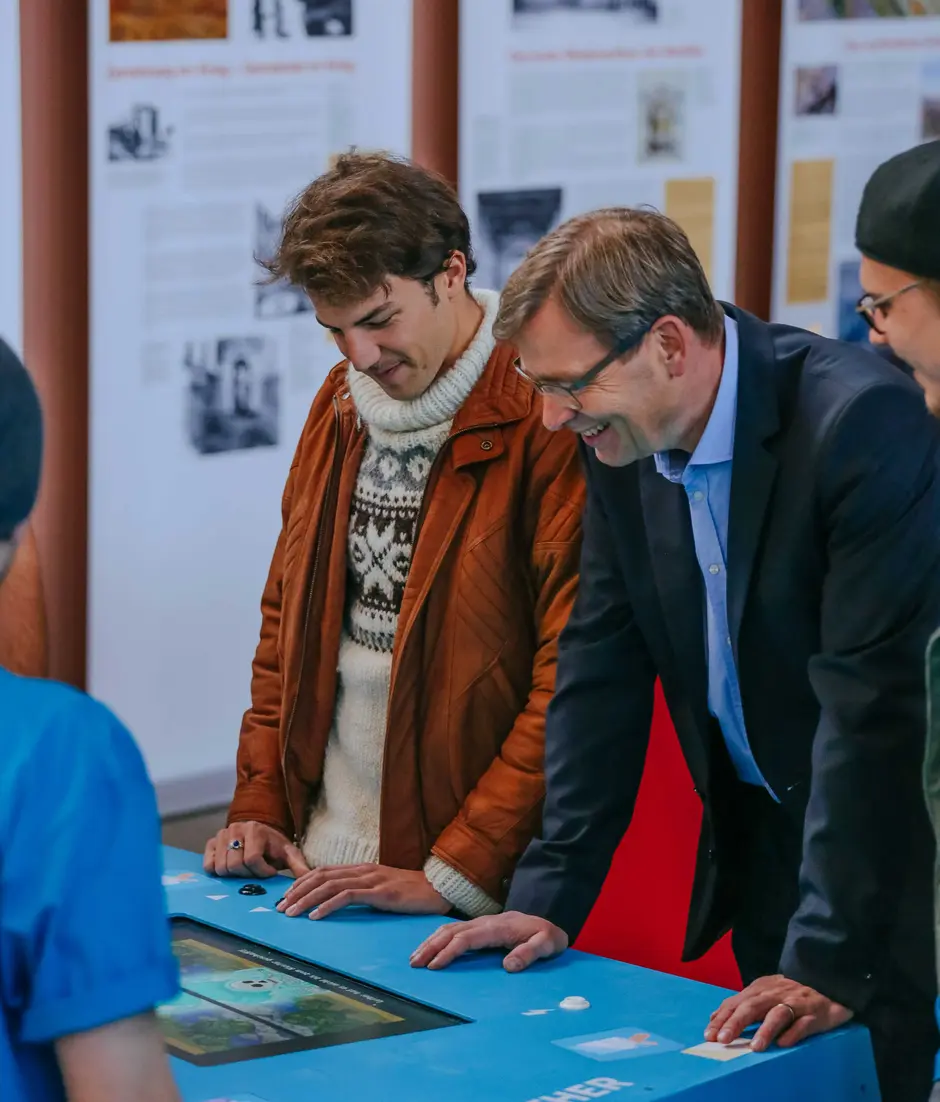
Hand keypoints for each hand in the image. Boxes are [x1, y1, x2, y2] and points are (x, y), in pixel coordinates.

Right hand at [203, 822, 309, 879]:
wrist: (259, 833)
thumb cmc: (274, 846)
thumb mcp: (289, 853)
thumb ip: (299, 865)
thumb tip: (310, 879)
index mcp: (255, 830)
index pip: (251, 859)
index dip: (261, 872)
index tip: (270, 872)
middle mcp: (235, 829)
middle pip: (235, 865)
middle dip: (248, 875)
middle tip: (256, 873)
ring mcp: (221, 835)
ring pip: (221, 868)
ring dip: (234, 875)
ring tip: (246, 870)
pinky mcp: (210, 844)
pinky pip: (208, 866)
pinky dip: (218, 872)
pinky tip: (232, 869)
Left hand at [277, 865, 452, 918]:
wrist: (439, 889)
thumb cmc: (412, 892)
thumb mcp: (382, 889)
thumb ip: (362, 890)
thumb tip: (339, 901)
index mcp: (362, 868)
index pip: (323, 871)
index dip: (301, 883)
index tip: (285, 897)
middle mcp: (363, 870)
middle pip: (321, 876)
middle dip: (297, 892)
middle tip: (280, 908)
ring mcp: (372, 880)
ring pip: (330, 885)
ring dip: (306, 900)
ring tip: (291, 913)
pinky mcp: (381, 893)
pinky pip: (348, 897)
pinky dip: (328, 905)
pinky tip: (316, 916)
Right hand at [409, 911, 567, 971]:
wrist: (547, 922)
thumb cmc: (546, 936)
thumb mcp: (547, 944)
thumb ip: (530, 953)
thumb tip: (507, 966)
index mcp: (497, 927)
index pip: (467, 938)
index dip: (449, 951)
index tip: (435, 966)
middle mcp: (484, 922)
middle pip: (451, 931)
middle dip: (431, 946)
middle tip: (414, 963)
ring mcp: (480, 922)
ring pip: (449, 928)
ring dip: (430, 941)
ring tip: (414, 957)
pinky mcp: (479, 926)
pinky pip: (453, 929)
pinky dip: (437, 938)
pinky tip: (429, 947)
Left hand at [705, 974, 853, 1051]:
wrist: (828, 980)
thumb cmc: (792, 991)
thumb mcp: (765, 992)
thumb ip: (743, 1004)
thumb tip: (715, 1017)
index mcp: (761, 988)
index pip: (737, 1002)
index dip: (722, 1017)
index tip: (708, 1034)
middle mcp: (775, 993)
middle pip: (752, 1006)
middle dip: (735, 1023)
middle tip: (722, 1040)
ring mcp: (796, 1003)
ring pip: (778, 1014)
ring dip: (765, 1030)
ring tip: (755, 1047)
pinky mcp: (816, 1014)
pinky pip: (803, 1024)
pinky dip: (793, 1033)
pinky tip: (784, 1043)